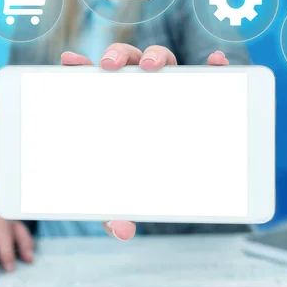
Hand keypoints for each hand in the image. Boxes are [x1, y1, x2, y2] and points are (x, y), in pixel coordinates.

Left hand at [60, 43, 229, 240]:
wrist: (165, 179)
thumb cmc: (134, 179)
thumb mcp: (122, 196)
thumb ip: (116, 211)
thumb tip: (122, 231)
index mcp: (111, 105)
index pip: (92, 78)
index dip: (81, 66)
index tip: (70, 60)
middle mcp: (137, 91)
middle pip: (125, 61)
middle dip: (117, 55)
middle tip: (109, 67)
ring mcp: (167, 89)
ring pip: (161, 60)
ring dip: (155, 55)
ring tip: (150, 67)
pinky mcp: (197, 95)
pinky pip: (208, 75)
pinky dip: (214, 65)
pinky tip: (217, 61)